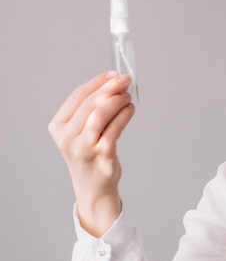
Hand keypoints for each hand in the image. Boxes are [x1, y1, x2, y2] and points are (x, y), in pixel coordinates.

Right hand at [48, 71, 134, 235]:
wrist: (92, 186)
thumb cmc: (89, 153)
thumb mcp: (81, 130)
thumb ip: (92, 108)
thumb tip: (114, 82)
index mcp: (58, 127)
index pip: (77, 96)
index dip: (97, 82)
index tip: (113, 74)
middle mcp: (67, 137)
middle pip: (90, 103)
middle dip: (110, 88)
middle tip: (126, 80)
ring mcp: (84, 148)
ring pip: (100, 114)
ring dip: (117, 100)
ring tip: (128, 96)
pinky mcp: (102, 155)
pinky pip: (115, 129)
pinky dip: (125, 115)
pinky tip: (131, 109)